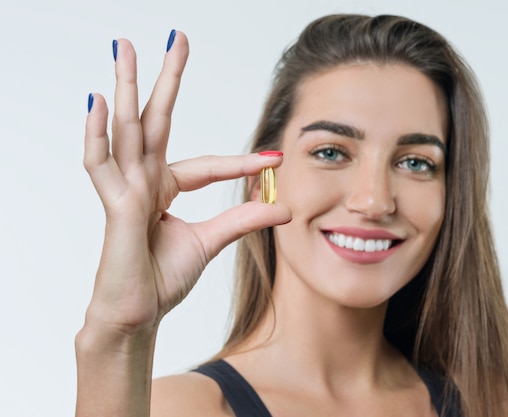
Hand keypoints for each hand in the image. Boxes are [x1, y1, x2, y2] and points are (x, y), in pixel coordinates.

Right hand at [82, 31, 290, 334]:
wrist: (137, 315)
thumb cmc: (161, 278)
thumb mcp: (211, 242)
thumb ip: (242, 220)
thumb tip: (284, 207)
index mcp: (163, 187)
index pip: (206, 164)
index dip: (241, 163)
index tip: (275, 160)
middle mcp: (143, 180)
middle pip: (156, 120)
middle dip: (165, 78)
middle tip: (175, 38)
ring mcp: (125, 189)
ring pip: (127, 128)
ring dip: (127, 86)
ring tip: (125, 46)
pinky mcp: (115, 206)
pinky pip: (101, 165)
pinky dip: (97, 133)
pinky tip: (98, 101)